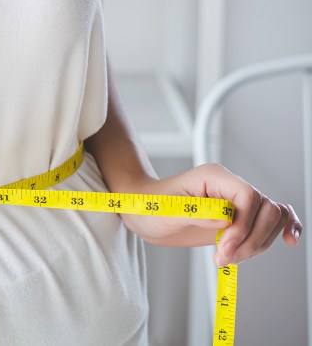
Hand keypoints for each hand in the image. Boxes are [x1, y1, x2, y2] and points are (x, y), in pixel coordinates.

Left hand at [119, 163, 301, 265]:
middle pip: (266, 209)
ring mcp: (237, 203)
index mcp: (215, 177)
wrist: (143, 211)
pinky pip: (272, 220)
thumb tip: (226, 220)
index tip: (224, 246)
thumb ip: (196, 213)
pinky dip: (285, 229)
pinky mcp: (239, 219)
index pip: (248, 196)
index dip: (243, 224)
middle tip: (224, 257)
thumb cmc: (149, 205)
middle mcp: (230, 187)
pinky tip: (290, 240)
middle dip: (250, 239)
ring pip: (272, 219)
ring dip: (258, 243)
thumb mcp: (166, 211)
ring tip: (229, 257)